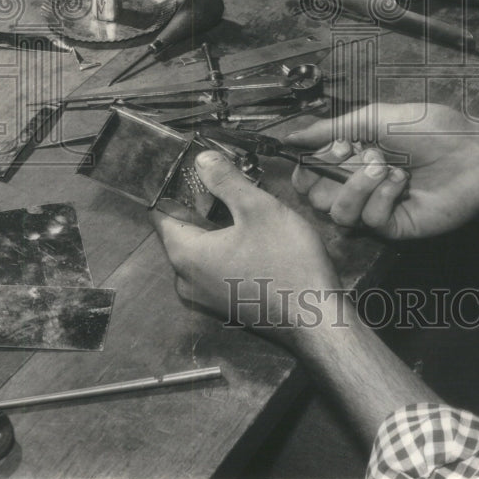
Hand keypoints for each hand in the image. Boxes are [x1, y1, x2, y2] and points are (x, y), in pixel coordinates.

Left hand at [150, 151, 340, 334]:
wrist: (317, 318)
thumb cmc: (286, 262)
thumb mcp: (258, 209)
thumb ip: (225, 181)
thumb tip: (201, 160)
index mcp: (184, 255)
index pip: (162, 212)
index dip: (176, 186)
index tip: (198, 167)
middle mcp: (186, 280)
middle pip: (184, 229)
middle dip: (204, 203)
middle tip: (231, 181)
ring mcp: (205, 296)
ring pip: (203, 248)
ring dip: (220, 225)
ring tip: (247, 205)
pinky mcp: (226, 303)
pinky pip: (217, 266)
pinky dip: (229, 246)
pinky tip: (256, 235)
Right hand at [286, 102, 478, 238]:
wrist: (473, 153)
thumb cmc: (432, 129)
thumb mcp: (375, 118)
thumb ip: (330, 128)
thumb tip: (292, 135)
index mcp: (353, 157)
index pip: (309, 174)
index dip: (309, 166)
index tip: (329, 150)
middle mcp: (360, 184)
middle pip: (316, 197)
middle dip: (333, 173)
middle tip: (359, 154)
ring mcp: (376, 207)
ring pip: (338, 213)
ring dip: (358, 185)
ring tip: (386, 167)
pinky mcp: (394, 227)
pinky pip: (369, 220)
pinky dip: (382, 197)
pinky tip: (402, 183)